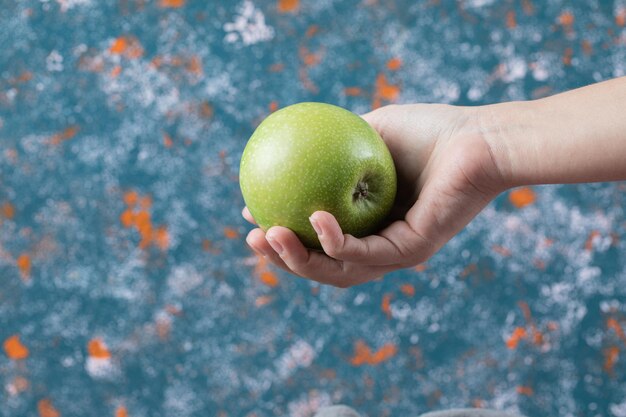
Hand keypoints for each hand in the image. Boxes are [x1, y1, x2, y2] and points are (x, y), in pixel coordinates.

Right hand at [243, 103, 508, 286]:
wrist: (481, 139)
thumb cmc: (431, 131)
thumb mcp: (370, 131)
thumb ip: (335, 143)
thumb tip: (293, 144)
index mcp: (370, 223)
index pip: (320, 239)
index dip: (284, 234)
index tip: (253, 213)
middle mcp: (382, 244)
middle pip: (323, 264)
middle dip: (283, 258)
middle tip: (252, 238)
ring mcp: (397, 252)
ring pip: (338, 271)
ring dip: (299, 260)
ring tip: (267, 237)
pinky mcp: (413, 251)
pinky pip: (365, 254)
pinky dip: (335, 243)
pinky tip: (312, 220)